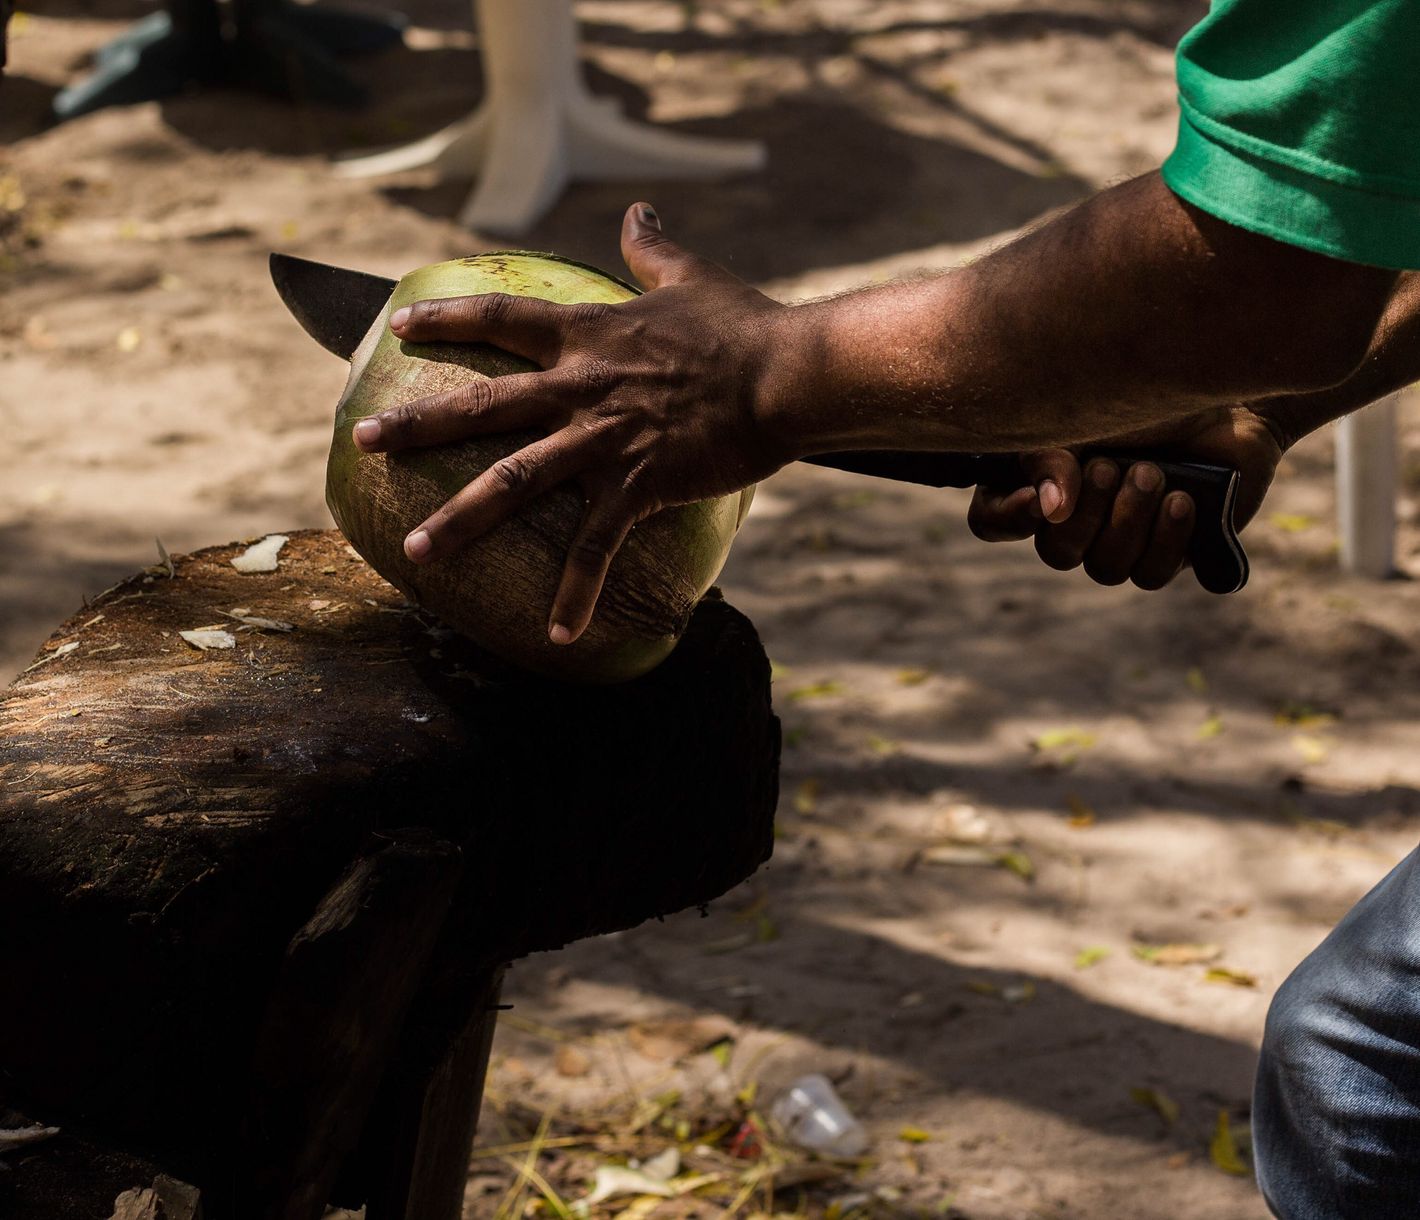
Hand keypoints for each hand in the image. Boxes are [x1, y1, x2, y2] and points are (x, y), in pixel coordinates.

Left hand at [355, 203, 790, 644]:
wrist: (786, 374)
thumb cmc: (744, 325)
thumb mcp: (691, 276)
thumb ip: (651, 248)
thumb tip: (637, 211)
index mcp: (587, 334)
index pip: (499, 320)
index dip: (445, 319)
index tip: (398, 327)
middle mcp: (580, 387)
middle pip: (480, 406)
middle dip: (416, 424)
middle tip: (362, 441)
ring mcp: (604, 440)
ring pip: (515, 482)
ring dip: (462, 519)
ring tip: (417, 550)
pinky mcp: (638, 486)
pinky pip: (597, 548)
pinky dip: (576, 592)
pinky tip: (556, 634)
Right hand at [966, 406, 1283, 588]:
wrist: (1226, 401)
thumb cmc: (1144, 398)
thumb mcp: (1083, 417)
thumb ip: (1050, 458)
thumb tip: (1050, 510)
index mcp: (1039, 486)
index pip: (991, 521)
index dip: (1008, 518)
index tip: (1038, 497)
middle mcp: (1075, 523)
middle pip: (1057, 553)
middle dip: (1089, 513)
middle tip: (1112, 466)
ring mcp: (1122, 544)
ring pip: (1107, 568)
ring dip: (1129, 521)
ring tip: (1153, 474)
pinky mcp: (1169, 556)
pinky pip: (1151, 575)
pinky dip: (1166, 538)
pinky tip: (1183, 501)